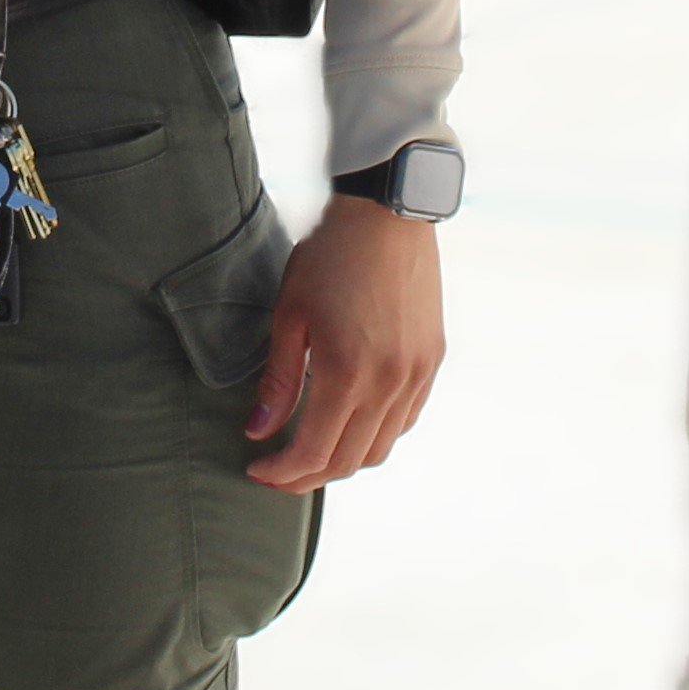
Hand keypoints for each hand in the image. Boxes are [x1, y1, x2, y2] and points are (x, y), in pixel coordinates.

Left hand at [245, 196, 444, 490]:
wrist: (388, 213)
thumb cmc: (329, 256)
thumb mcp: (290, 315)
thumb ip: (278, 381)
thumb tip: (259, 431)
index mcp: (347, 373)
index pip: (314, 453)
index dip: (282, 472)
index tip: (256, 469)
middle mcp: (389, 383)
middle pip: (349, 461)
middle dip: (307, 476)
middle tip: (277, 470)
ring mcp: (417, 374)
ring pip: (381, 447)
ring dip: (344, 459)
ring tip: (311, 450)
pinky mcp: (432, 361)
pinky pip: (405, 419)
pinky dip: (376, 434)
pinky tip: (351, 422)